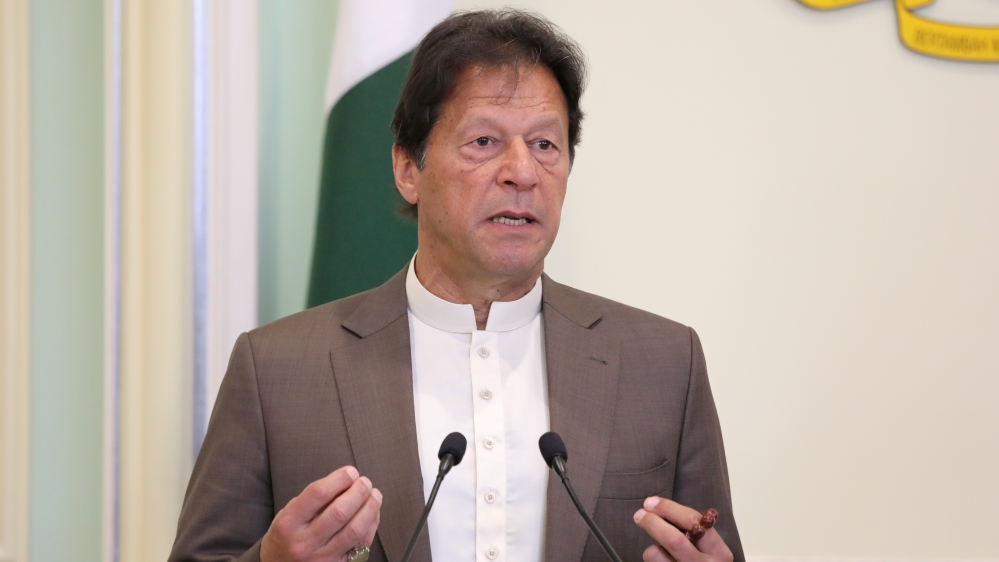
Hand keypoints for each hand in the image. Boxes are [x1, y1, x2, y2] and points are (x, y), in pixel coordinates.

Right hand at [260, 466, 382, 561]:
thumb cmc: (287, 535)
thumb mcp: (289, 513)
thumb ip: (314, 499)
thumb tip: (347, 481)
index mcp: (289, 523)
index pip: (319, 494)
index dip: (339, 479)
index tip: (350, 472)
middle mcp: (304, 542)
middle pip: (340, 512)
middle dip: (358, 492)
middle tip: (364, 482)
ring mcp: (322, 557)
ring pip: (354, 530)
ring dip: (370, 508)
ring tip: (374, 495)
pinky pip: (361, 543)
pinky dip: (371, 525)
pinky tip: (373, 513)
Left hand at [633, 497, 732, 561]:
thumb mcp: (708, 549)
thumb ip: (693, 532)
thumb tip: (659, 509)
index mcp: (719, 552)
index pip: (693, 521)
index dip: (668, 508)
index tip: (651, 503)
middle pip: (673, 539)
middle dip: (652, 522)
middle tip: (639, 515)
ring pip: (656, 555)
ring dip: (650, 549)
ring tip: (654, 551)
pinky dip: (653, 561)